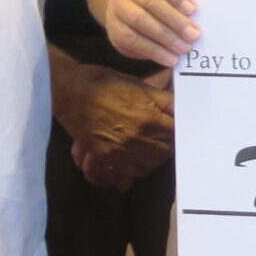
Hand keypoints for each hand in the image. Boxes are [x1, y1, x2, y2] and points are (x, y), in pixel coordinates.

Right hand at [56, 62, 174, 191]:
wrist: (72, 91)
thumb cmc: (108, 84)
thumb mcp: (141, 86)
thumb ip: (165, 101)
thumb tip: (184, 111)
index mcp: (149, 119)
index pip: (176, 135)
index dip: (180, 132)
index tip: (181, 130)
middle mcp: (136, 139)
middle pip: (164, 153)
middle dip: (168, 146)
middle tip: (167, 139)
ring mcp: (119, 150)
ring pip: (148, 165)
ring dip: (154, 159)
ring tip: (154, 149)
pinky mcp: (104, 156)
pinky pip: (127, 171)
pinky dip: (136, 168)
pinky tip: (137, 159)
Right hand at [104, 0, 198, 65]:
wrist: (130, 0)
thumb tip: (205, 15)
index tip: (193, 9)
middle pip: (150, 1)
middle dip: (174, 20)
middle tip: (194, 35)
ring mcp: (117, 5)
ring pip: (139, 21)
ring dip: (164, 37)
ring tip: (184, 48)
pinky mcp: (113, 27)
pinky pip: (131, 39)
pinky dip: (152, 50)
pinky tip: (169, 58)